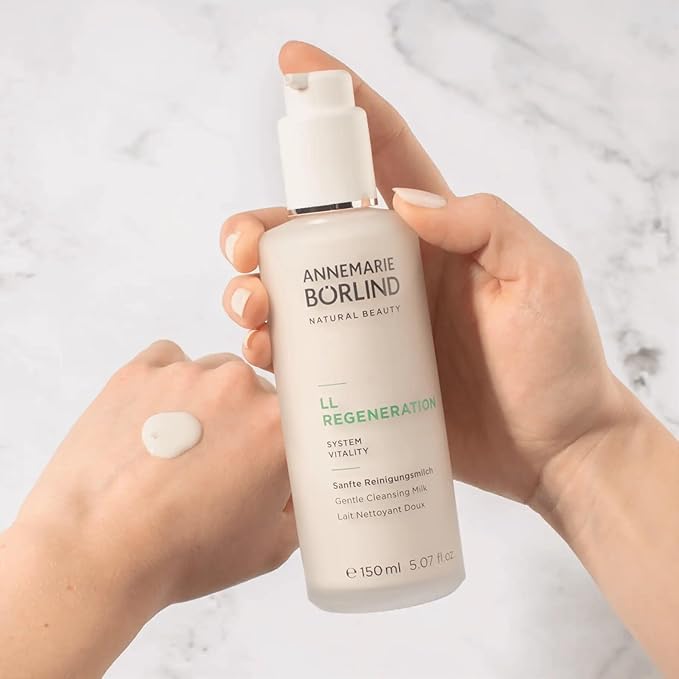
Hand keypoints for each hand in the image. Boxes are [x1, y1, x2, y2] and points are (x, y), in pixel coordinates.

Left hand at [15, 341, 295, 606]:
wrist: (95, 552)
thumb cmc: (181, 553)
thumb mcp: (271, 548)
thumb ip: (301, 505)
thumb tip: (295, 485)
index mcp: (280, 427)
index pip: (296, 419)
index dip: (282, 443)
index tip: (266, 460)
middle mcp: (240, 388)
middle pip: (256, 393)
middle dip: (244, 423)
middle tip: (217, 465)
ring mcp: (188, 374)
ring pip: (214, 375)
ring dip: (207, 402)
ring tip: (176, 449)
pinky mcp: (140, 370)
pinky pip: (169, 361)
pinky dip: (167, 384)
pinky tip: (153, 423)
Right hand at [220, 41, 629, 509]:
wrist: (551, 450)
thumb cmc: (556, 363)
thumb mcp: (541, 274)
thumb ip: (485, 222)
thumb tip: (403, 202)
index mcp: (433, 236)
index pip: (382, 154)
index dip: (340, 105)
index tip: (294, 68)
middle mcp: (392, 274)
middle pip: (309, 230)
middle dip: (262, 225)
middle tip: (244, 247)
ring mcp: (371, 326)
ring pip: (292, 290)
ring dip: (253, 288)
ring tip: (251, 310)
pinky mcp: (359, 377)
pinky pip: (300, 352)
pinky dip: (269, 346)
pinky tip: (263, 352)